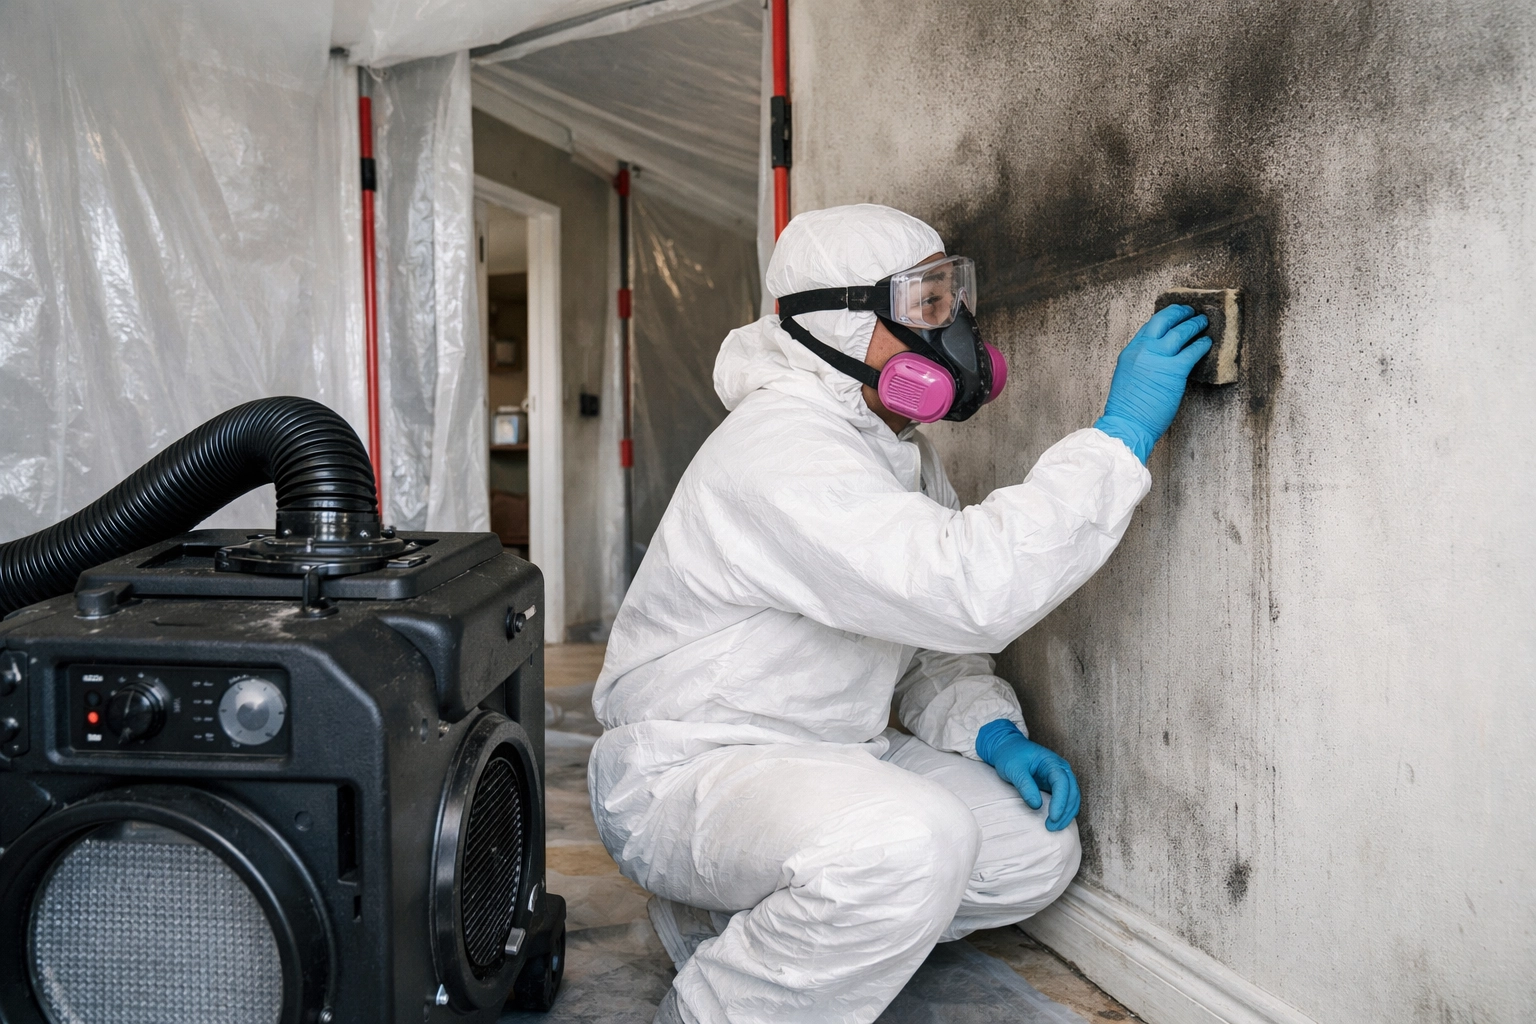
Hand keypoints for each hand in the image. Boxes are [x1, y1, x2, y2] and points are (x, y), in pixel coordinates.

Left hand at [974, 719, 1079, 831]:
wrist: (1008, 749)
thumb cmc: (1010, 756)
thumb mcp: (1014, 768)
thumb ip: (1025, 785)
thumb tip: (1036, 805)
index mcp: (1052, 762)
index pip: (1062, 782)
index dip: (1060, 801)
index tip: (1053, 817)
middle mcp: (1061, 770)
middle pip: (1072, 792)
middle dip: (1065, 811)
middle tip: (1052, 827)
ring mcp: (1060, 778)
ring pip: (1072, 798)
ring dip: (1066, 814)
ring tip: (1053, 828)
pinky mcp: (1056, 786)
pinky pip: (1066, 800)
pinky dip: (1064, 812)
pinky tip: (1056, 822)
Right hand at [1093, 304, 1211, 462]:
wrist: (1127, 424)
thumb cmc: (1127, 408)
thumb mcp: (1127, 376)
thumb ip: (1141, 361)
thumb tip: (1157, 356)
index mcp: (1130, 351)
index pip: (1149, 326)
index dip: (1163, 317)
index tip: (1172, 314)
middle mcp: (1143, 350)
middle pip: (1164, 320)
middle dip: (1179, 312)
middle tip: (1190, 310)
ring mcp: (1159, 358)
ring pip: (1181, 332)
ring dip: (1194, 324)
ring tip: (1203, 321)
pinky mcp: (1175, 371)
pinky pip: (1193, 351)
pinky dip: (1202, 344)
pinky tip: (1207, 342)